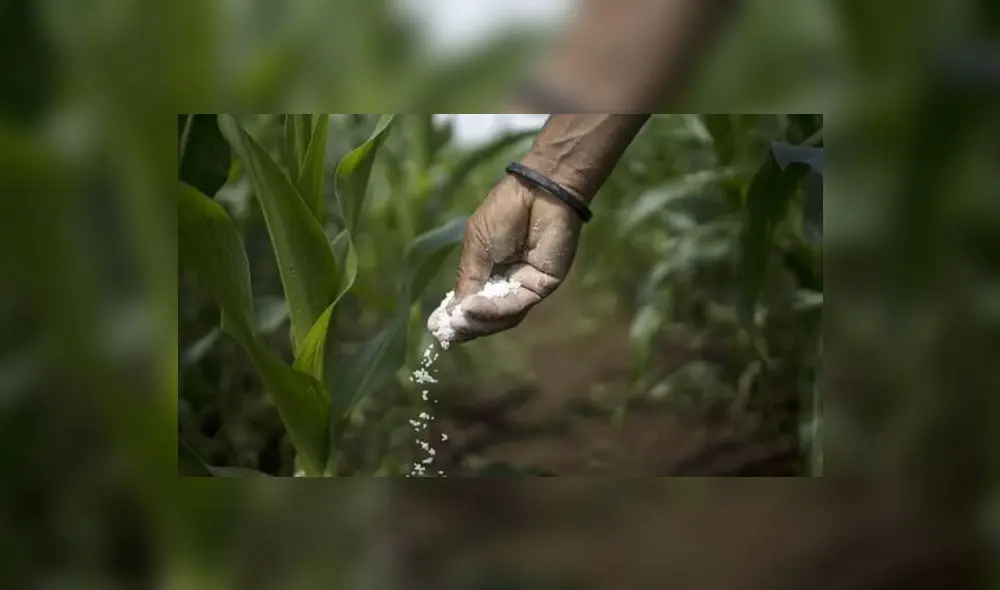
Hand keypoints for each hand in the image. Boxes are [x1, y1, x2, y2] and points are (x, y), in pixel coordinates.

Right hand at [432, 175, 582, 343]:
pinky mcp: (541, 286)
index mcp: (489, 271)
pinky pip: (516, 306)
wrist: (537, 193)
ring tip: (460, 319)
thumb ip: (468, 280)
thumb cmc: (504, 212)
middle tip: (447, 331)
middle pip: (488, 316)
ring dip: (479, 321)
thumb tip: (452, 313)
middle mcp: (508, 283)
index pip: (473, 303)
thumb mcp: (476, 247)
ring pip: (502, 317)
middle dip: (467, 325)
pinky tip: (475, 307)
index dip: (457, 317)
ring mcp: (525, 286)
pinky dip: (494, 310)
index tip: (436, 328)